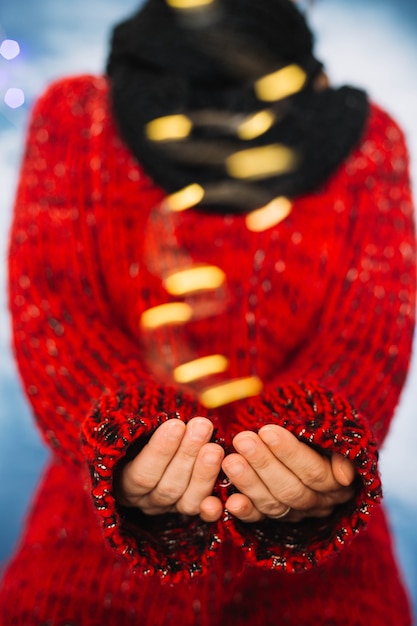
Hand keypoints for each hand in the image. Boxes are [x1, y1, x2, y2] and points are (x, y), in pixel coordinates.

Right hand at [115, 417, 223, 521]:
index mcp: (122, 483)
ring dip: (204, 471)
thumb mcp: (135, 428)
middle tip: (202, 426)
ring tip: (216, 445)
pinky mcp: (188, 509)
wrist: (153, 442)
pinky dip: (214, 502)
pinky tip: (224, 485)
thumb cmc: (141, 431)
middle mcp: (144, 501)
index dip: (160, 450)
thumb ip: (143, 425)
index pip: (141, 473)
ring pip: (187, 500)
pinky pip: (203, 511)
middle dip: (187, 454)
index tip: (176, 424)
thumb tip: (154, 409)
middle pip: (168, 486)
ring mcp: (168, 508)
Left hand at [221, 425, 355, 522]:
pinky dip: (245, 511)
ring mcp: (296, 513)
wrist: (307, 441)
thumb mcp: (331, 431)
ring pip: (274, 504)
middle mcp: (319, 502)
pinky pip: (260, 519)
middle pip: (291, 489)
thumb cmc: (318, 430)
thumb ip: (337, 447)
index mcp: (338, 482)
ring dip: (249, 482)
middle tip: (242, 440)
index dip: (290, 452)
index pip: (314, 471)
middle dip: (264, 463)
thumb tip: (344, 476)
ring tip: (230, 460)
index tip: (266, 430)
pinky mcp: (275, 520)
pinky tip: (230, 501)